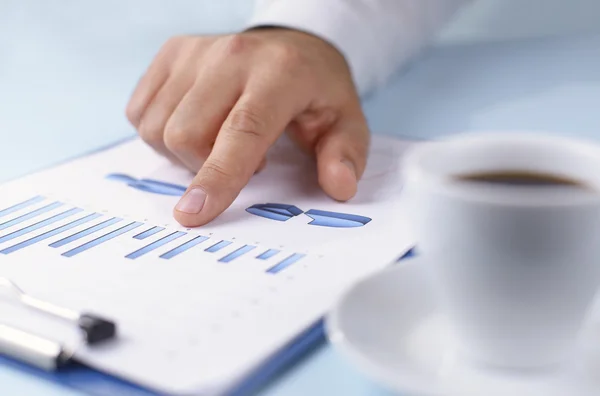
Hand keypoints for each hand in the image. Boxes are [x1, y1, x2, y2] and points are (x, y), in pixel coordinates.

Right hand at [126, 28, 369, 226]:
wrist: (291, 43)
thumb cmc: (315, 90)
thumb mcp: (346, 121)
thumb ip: (345, 155)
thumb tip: (339, 187)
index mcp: (280, 73)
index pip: (242, 130)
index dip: (217, 176)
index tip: (193, 214)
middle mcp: (231, 55)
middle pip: (186, 134)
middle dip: (206, 168)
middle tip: (247, 160)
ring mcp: (195, 50)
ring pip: (156, 127)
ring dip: (184, 153)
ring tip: (222, 139)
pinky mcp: (170, 52)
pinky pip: (139, 111)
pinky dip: (162, 132)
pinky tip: (197, 124)